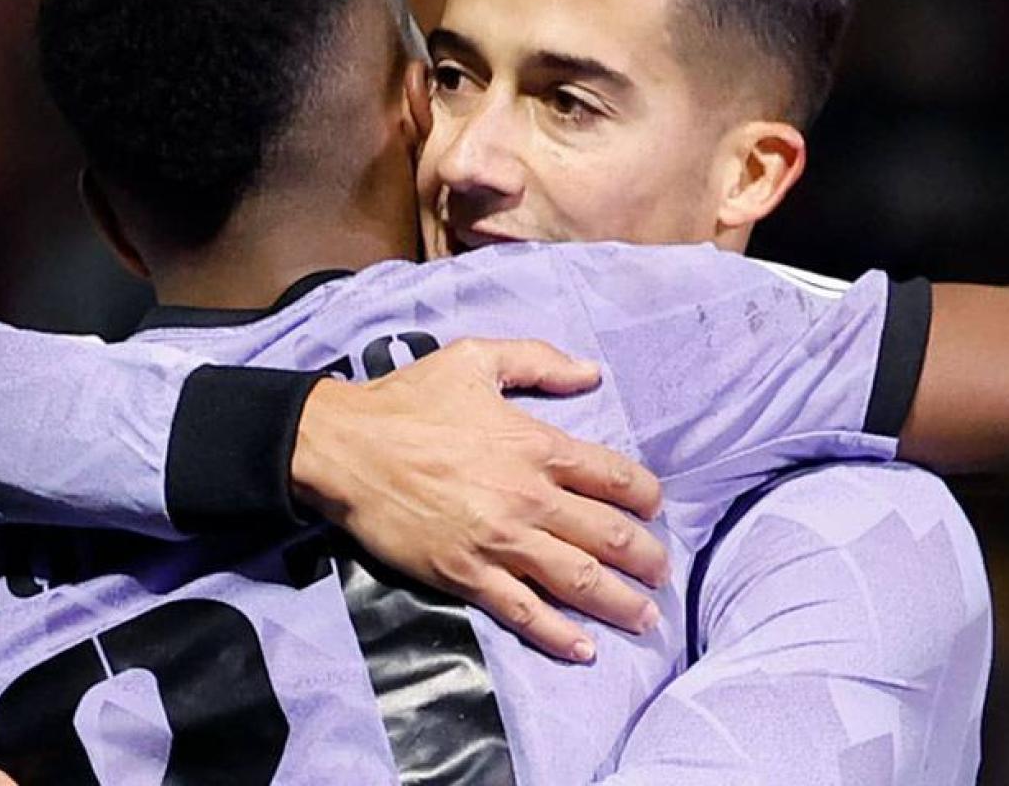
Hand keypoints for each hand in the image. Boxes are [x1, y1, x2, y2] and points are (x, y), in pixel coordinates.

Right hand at [292, 338, 666, 661]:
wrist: (346, 448)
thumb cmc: (408, 401)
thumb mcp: (475, 359)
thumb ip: (538, 361)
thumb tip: (591, 374)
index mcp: (536, 445)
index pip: (614, 477)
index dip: (645, 497)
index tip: (654, 509)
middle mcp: (529, 497)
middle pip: (609, 535)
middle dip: (646, 559)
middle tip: (662, 573)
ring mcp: (499, 541)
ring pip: (577, 580)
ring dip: (620, 603)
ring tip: (645, 618)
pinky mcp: (466, 574)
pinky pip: (523, 611)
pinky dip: (558, 634)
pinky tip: (584, 648)